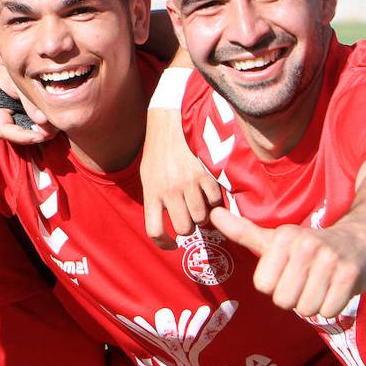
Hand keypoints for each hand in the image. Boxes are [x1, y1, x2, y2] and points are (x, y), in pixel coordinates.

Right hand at [0, 61, 57, 144]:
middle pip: (19, 133)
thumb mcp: (20, 81)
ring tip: (57, 123)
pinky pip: (40, 122)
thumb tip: (42, 122)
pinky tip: (57, 117)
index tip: (38, 136)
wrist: (24, 51)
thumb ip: (29, 103)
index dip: (20, 136)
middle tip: (52, 132)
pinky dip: (49, 122)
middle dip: (36, 135)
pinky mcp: (32, 110)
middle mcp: (7, 112)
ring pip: (32, 130)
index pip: (3, 129)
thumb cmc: (15, 63)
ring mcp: (20, 112)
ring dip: (46, 130)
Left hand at [141, 106, 222, 248]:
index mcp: (151, 191)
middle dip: (189, 226)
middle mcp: (169, 190)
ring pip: (203, 217)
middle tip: (189, 215)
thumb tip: (168, 226)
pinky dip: (215, 199)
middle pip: (185, 228)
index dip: (164, 244)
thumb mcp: (149, 174)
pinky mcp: (207, 174)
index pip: (154, 230)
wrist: (171, 120)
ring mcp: (189, 183)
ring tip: (199, 199)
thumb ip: (157, 199)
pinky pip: (216, 201)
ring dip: (203, 213)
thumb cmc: (159, 150)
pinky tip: (209, 189)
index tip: (172, 244)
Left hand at [210, 207, 365, 317]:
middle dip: (292, 297)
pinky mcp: (350, 276)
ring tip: (319, 284)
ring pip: (306, 308)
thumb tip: (212, 215)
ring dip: (312, 303)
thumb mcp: (274, 237)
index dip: (273, 285)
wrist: (358, 241)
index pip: (262, 285)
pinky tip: (334, 289)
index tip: (285, 272)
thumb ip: (242, 231)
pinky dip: (331, 307)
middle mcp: (306, 245)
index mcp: (283, 237)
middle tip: (304, 281)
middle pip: (283, 300)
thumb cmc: (306, 245)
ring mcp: (330, 260)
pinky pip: (329, 311)